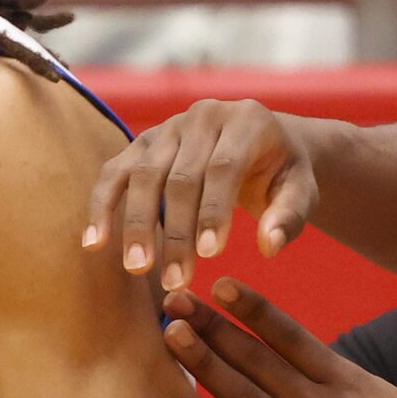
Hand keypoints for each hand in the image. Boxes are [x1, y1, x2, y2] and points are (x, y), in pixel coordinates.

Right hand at [83, 98, 322, 289]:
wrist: (263, 142)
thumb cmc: (284, 173)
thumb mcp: (302, 191)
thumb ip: (289, 217)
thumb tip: (268, 247)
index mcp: (247, 121)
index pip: (222, 168)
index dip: (213, 211)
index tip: (209, 257)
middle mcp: (203, 116)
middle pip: (179, 176)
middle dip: (175, 232)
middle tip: (174, 281)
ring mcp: (167, 127)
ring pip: (142, 175)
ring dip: (136, 224)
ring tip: (136, 268)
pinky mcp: (142, 142)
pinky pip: (115, 173)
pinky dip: (101, 206)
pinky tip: (94, 242)